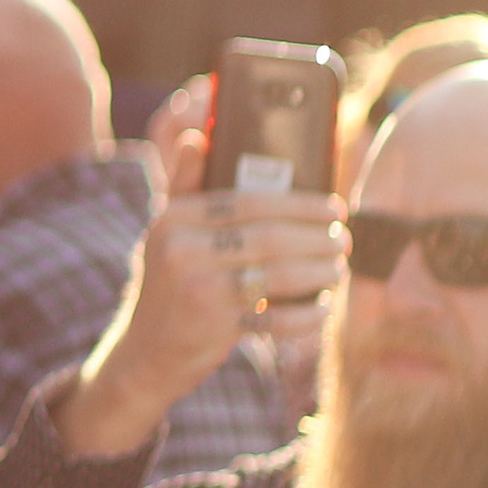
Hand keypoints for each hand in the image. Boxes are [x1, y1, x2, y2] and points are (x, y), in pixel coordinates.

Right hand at [67, 80, 342, 458]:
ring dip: (321, 273)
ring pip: (279, 275)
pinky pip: (276, 318)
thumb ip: (185, 185)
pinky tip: (322, 310)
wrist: (143, 352)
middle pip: (270, 237)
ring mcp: (196, 289)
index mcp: (173, 218)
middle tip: (344, 240)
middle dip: (318, 239)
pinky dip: (306, 316)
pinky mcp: (212, 327)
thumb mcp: (167, 232)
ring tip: (339, 269)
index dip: (300, 203)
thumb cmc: (168, 283)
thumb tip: (197, 136)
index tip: (334, 208)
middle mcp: (180, 249)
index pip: (249, 201)